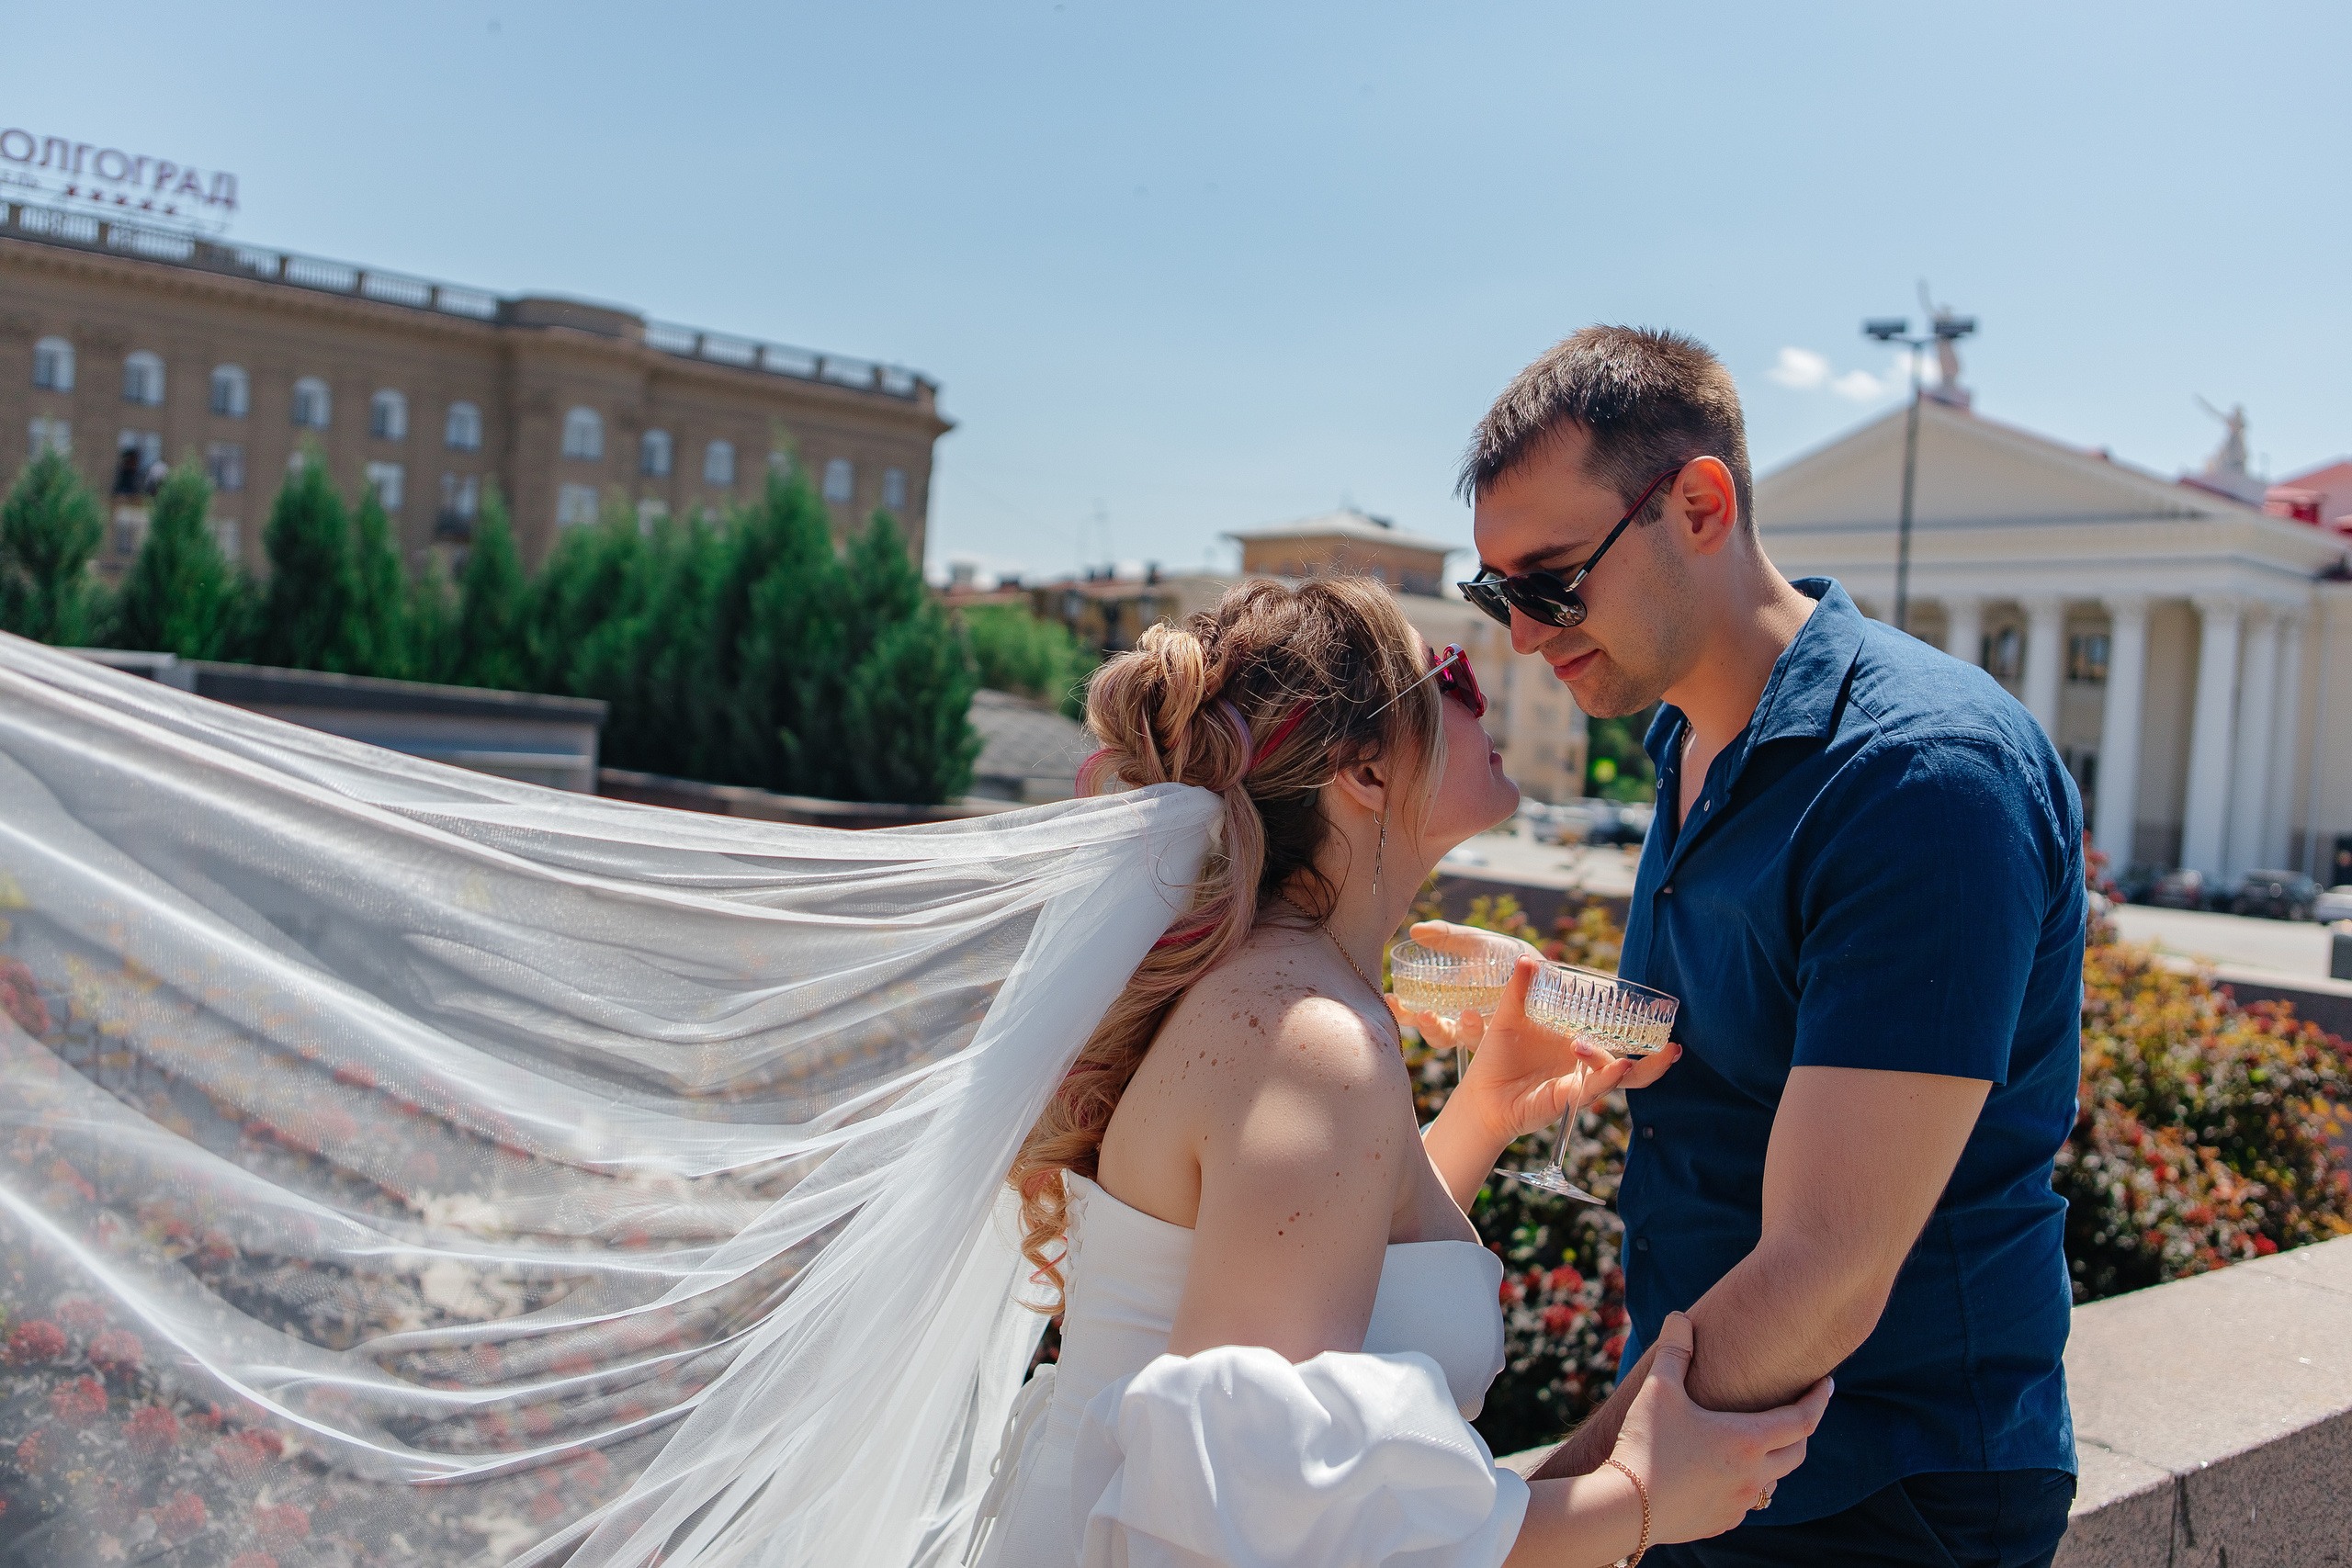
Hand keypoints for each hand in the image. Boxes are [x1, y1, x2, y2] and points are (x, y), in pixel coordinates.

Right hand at [1384, 920, 1536, 1058]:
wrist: (1545, 968)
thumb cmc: (1506, 956)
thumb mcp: (1476, 943)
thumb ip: (1448, 937)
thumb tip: (1416, 930)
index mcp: (1451, 1005)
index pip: (1420, 1013)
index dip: (1403, 1010)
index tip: (1391, 999)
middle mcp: (1466, 1024)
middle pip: (1439, 1035)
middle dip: (1428, 1028)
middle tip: (1424, 1015)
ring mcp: (1489, 1033)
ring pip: (1468, 1040)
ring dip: (1464, 1030)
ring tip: (1466, 1015)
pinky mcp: (1513, 1037)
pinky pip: (1500, 1039)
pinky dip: (1492, 1028)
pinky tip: (1488, 1016)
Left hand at [1392, 955, 1680, 1149]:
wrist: (1479, 1094)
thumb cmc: (1497, 1059)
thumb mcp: (1508, 1018)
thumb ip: (1519, 990)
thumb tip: (1527, 957)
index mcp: (1579, 1046)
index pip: (1618, 1039)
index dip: (1642, 1029)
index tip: (1660, 1010)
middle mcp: (1584, 1068)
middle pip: (1632, 1068)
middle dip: (1656, 1061)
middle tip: (1674, 1047)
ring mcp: (1578, 1084)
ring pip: (1616, 1081)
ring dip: (1626, 1067)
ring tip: (1637, 1057)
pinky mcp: (1565, 1100)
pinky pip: (1591, 1090)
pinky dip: (1607, 1079)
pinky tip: (1620, 1068)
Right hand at [1609, 1313, 1831, 1545]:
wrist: (1624, 1508)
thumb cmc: (1644, 1444)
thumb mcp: (1658, 1390)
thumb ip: (1674, 1351)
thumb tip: (1679, 1316)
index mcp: (1748, 1440)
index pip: (1803, 1419)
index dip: (1819, 1399)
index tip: (1827, 1384)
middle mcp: (1753, 1475)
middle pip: (1797, 1453)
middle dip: (1802, 1431)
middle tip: (1796, 1412)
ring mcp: (1738, 1503)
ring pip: (1773, 1482)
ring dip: (1774, 1462)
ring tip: (1759, 1446)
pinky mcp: (1720, 1523)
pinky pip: (1745, 1504)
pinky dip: (1745, 1487)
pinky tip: (1726, 1477)